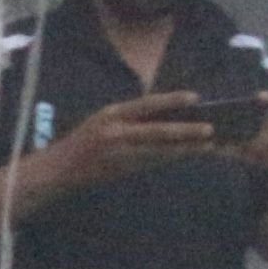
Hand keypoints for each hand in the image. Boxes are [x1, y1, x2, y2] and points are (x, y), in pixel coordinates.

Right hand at [35, 91, 223, 201]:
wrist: (57, 171)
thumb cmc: (82, 142)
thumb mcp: (102, 120)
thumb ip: (130, 118)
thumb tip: (166, 115)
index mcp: (111, 114)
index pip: (146, 104)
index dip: (172, 100)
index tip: (195, 97)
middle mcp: (115, 133)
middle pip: (158, 131)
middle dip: (186, 131)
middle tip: (210, 130)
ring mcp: (118, 154)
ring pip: (159, 151)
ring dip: (185, 148)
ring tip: (207, 146)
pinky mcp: (121, 171)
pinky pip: (152, 163)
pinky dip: (171, 158)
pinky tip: (187, 155)